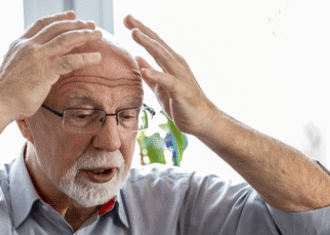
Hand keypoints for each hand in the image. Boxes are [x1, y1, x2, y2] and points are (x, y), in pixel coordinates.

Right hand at [0, 12, 102, 121]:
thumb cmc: (6, 92)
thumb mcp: (15, 68)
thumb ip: (26, 61)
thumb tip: (37, 63)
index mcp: (20, 43)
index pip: (42, 24)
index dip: (59, 18)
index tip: (72, 15)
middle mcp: (29, 46)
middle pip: (57, 28)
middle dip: (77, 24)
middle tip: (91, 24)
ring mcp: (38, 57)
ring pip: (66, 39)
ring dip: (84, 35)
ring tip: (98, 35)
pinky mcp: (46, 71)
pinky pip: (70, 60)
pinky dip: (86, 57)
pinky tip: (96, 57)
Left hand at [123, 15, 220, 135]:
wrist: (202, 121)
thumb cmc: (182, 104)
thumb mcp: (161, 87)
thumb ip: (150, 73)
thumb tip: (137, 58)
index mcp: (171, 63)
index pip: (155, 43)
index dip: (141, 30)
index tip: (127, 20)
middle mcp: (177, 65)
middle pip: (158, 44)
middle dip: (142, 30)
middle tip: (128, 18)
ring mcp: (180, 76)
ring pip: (163, 56)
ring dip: (148, 44)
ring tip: (134, 34)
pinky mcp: (181, 90)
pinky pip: (167, 81)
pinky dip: (156, 74)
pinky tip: (144, 69)